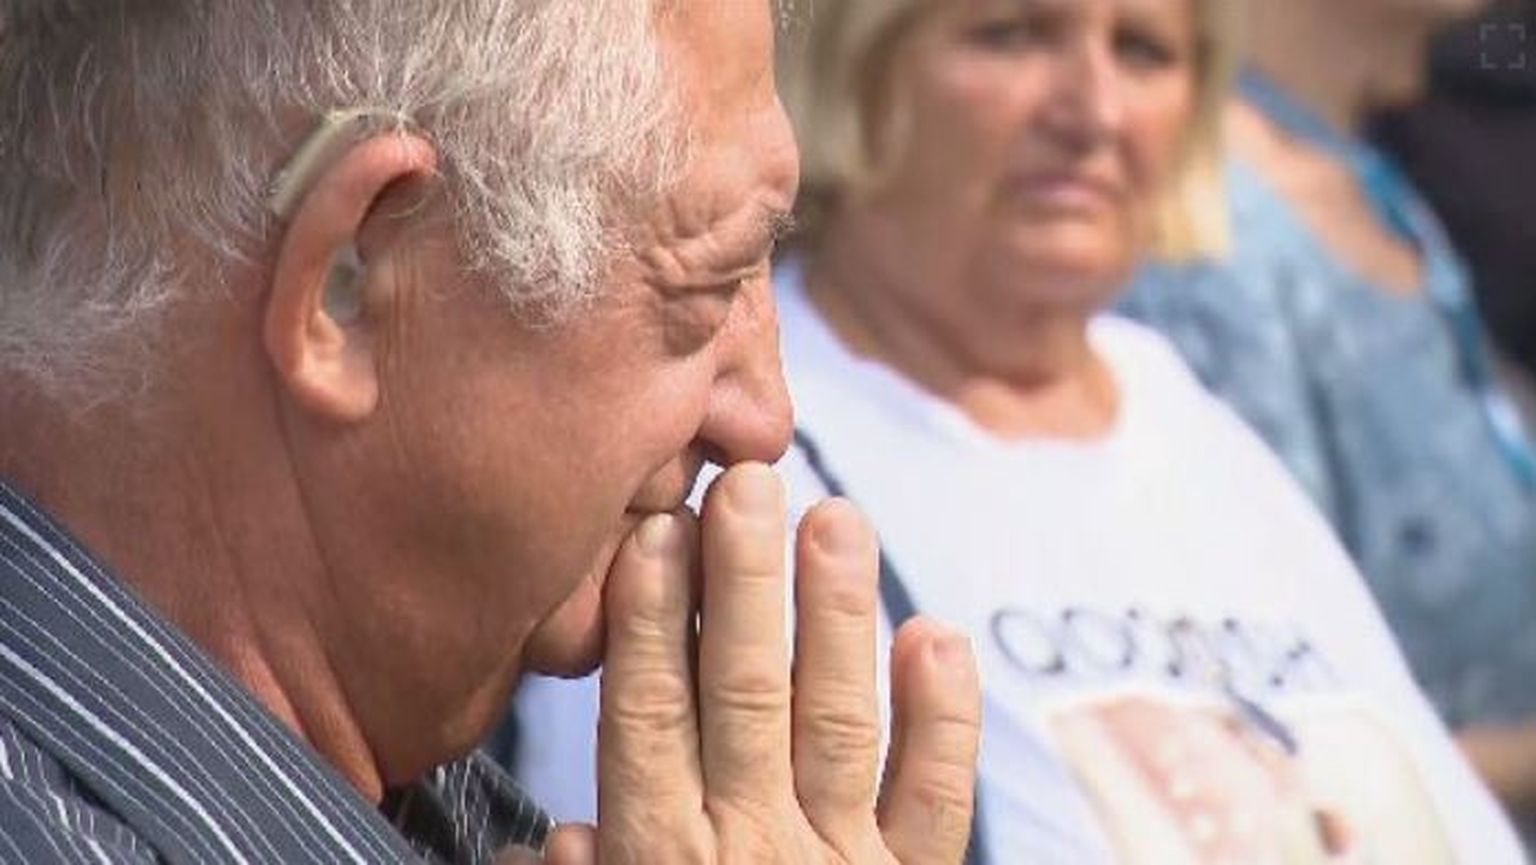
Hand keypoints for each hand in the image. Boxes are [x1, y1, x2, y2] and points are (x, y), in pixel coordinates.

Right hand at [542, 463, 980, 863]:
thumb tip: (562, 831)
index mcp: (661, 856)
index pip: (649, 716)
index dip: (650, 619)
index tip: (659, 532)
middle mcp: (753, 845)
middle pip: (744, 694)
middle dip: (744, 584)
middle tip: (749, 487)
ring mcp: (840, 861)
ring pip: (836, 720)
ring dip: (833, 614)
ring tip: (834, 516)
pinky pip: (934, 796)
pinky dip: (941, 717)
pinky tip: (933, 635)